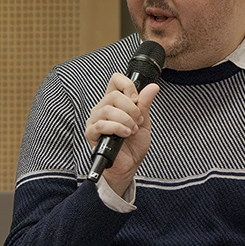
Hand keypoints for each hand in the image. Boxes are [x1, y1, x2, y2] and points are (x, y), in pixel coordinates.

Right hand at [84, 72, 159, 194]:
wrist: (129, 165)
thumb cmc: (134, 144)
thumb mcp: (144, 121)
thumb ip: (145, 104)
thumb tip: (153, 87)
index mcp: (114, 102)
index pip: (115, 80)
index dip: (127, 85)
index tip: (136, 99)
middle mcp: (102, 108)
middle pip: (113, 95)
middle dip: (131, 109)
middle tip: (138, 121)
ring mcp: (95, 121)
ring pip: (107, 110)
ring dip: (125, 120)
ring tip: (132, 130)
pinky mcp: (91, 133)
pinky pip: (101, 125)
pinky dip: (117, 128)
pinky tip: (125, 134)